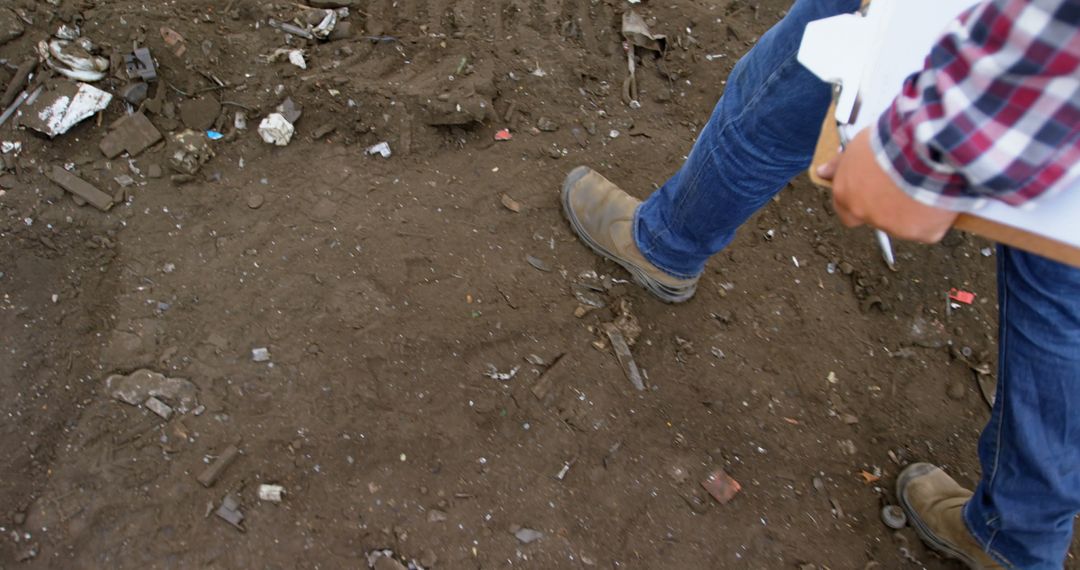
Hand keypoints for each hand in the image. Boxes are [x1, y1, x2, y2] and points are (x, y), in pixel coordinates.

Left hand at [816, 129, 957, 243]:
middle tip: (906, 182)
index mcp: (847, 195)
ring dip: (914, 209)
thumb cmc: (892, 141)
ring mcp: (895, 226)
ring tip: (927, 182)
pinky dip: (937, 216)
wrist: (926, 147)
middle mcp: (866, 215)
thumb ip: (840, 163)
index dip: (861, 201)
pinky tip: (942, 195)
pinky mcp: (923, 232)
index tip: (875, 191)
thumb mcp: (858, 145)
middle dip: (890, 204)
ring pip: (905, 223)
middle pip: (877, 216)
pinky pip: (931, 228)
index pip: (846, 211)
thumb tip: (822, 172)